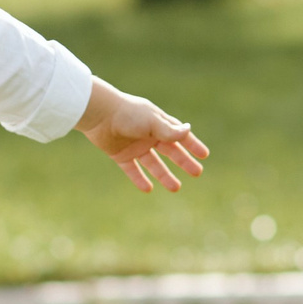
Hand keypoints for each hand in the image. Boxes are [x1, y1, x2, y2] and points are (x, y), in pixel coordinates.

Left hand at [76, 81, 208, 193]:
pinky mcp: (120, 155)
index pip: (179, 135)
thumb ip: (169, 130)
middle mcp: (148, 135)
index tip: (204, 155)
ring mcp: (134, 146)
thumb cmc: (127, 114)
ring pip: (153, 163)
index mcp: (158, 123)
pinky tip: (148, 189)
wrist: (98, 114)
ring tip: (176, 188)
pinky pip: (132, 170)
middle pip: (170, 151)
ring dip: (164, 175)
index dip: (192, 145)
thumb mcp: (152, 122)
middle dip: (184, 162)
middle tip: (197, 173)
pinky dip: (139, 179)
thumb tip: (188, 130)